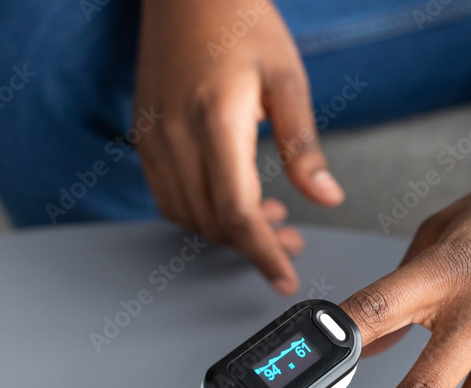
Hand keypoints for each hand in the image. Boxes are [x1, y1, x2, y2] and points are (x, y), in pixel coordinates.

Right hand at [133, 0, 343, 294]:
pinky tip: (233, 200)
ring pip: (188, 216)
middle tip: (291, 242)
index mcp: (216, 122)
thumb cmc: (239, 20)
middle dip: (253, 245)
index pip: (236, 211)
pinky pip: (168, 196)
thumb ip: (303, 146)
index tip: (283, 279)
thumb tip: (326, 197)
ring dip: (228, 231)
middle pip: (212, 221)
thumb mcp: (287, 79)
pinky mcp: (144, 136)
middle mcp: (176, 137)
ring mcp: (153, 139)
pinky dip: (201, 213)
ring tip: (270, 220)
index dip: (261, 253)